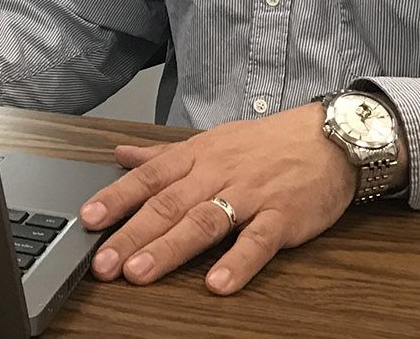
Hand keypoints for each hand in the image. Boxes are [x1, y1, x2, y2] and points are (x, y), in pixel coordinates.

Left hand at [79, 102, 355, 294]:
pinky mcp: (283, 218)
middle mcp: (218, 175)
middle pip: (168, 205)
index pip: (149, 178)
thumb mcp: (211, 140)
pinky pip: (258, 242)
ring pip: (204, 223)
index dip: (116, 199)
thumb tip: (121, 154)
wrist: (331, 137)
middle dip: (132, 235)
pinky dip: (238, 262)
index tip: (88, 220)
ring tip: (141, 273)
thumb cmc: (266, 144)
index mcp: (198, 156)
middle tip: (104, 262)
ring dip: (170, 249)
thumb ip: (163, 154)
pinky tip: (218, 282)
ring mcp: (251, 196)